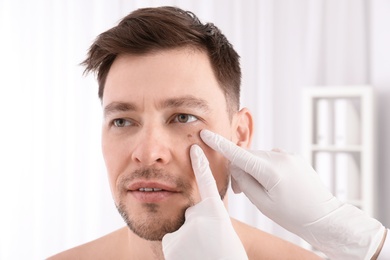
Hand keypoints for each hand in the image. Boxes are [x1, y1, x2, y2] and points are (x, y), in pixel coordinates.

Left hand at [162, 145, 247, 259]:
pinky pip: (172, 242)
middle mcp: (198, 216)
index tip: (195, 148)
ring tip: (200, 253)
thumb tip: (193, 215)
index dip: (201, 164)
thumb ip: (210, 218)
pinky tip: (190, 258)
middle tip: (207, 243)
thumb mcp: (224, 233)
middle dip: (196, 226)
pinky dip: (179, 250)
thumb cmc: (228, 256)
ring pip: (181, 230)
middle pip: (191, 214)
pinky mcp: (171, 243)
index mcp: (217, 212)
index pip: (207, 182)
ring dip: (187, 241)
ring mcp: (183, 229)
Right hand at [200, 129, 385, 259]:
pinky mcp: (295, 157)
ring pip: (259, 157)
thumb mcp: (262, 203)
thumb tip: (236, 166)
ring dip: (253, 169)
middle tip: (237, 190)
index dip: (219, 144)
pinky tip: (272, 183)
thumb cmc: (293, 215)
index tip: (206, 134)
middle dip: (240, 169)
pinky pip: (272, 158)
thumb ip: (244, 181)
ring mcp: (289, 156)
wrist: (323, 217)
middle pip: (248, 157)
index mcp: (271, 170)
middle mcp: (281, 157)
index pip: (238, 154)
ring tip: (259, 190)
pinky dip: (265, 167)